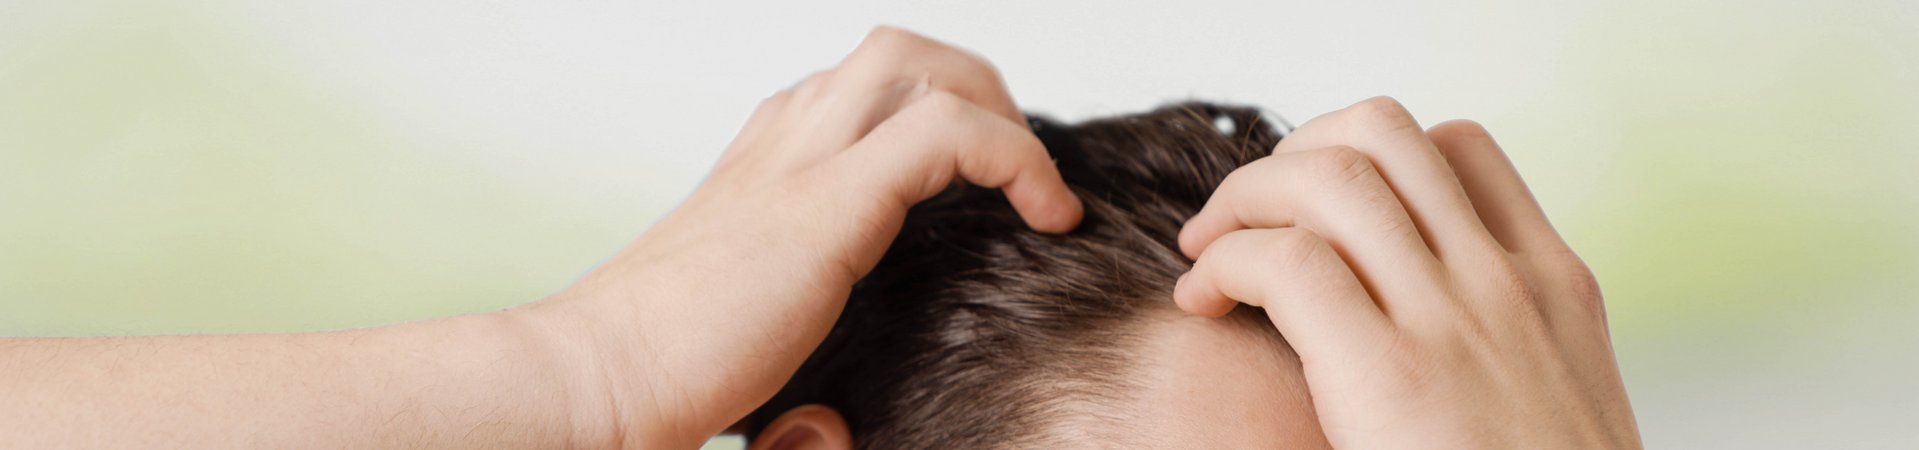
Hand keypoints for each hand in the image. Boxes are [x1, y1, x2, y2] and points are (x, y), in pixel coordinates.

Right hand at [515, 27, 1081, 447]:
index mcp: (756, 171)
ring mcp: (796, 166)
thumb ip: (789, 375)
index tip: (980, 194)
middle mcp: (775, 149)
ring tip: (1033, 188)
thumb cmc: (650, 384)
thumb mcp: (737, 352)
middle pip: (891, 55)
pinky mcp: (825, 207)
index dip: (930, 120)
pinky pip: (950, 133)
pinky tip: (1047, 217)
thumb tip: (821, 438)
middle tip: (1014, 175)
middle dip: (974, 91)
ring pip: (916, 64)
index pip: (851, 97)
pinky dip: (1017, 158)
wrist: (586, 385)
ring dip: (995, 109)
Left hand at [1172, 98, 1640, 447]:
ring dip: (1243, 200)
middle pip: (1380, 133)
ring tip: (1207, 256)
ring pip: (1326, 176)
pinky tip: (1206, 302)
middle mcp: (1508, 283)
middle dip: (1287, 157)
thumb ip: (1496, 341)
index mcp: (1554, 286)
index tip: (1314, 216)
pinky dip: (1225, 262)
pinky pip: (1284, 261)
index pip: (1456, 148)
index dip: (1363, 158)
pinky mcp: (1391, 374)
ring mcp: (1455, 320)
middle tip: (1244, 221)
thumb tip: (1405, 317)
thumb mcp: (1553, 399)